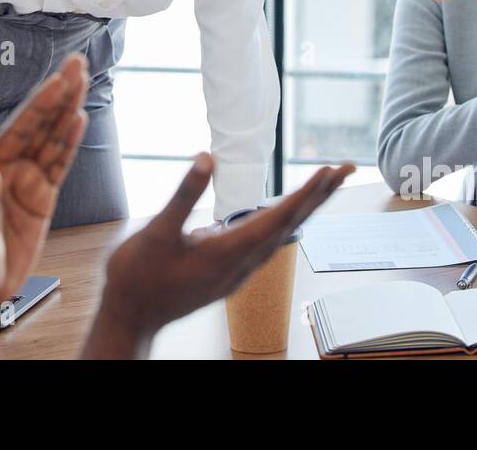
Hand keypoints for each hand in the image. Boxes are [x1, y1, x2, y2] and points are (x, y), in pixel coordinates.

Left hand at [0, 54, 87, 357]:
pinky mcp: (41, 199)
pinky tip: (79, 120)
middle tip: (77, 63)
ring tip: (83, 80)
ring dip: (68, 109)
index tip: (56, 80)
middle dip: (58, 93)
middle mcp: (8, 168)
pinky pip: (59, 165)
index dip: (39, 104)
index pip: (19, 129)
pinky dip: (70, 142)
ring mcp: (26, 182)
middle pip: (39, 124)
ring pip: (52, 139)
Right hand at [81, 154, 354, 358]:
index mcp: (227, 253)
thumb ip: (185, 196)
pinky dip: (284, 222)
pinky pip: (265, 244)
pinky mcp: (227, 274)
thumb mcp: (157, 232)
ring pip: (280, 234)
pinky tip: (286, 214)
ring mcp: (236, 272)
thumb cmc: (138, 277)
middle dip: (320, 195)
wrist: (129, 318)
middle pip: (290, 224)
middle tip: (346, 169)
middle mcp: (240, 264)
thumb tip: (207, 159)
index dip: (307, 193)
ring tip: (325, 184)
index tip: (330, 171)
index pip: (279, 218)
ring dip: (305, 207)